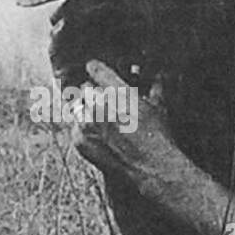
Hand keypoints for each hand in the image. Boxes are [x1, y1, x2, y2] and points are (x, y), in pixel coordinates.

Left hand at [71, 59, 182, 188]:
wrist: (151, 166)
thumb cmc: (157, 137)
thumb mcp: (159, 106)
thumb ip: (155, 84)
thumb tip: (157, 72)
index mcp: (117, 92)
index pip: (95, 69)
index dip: (95, 68)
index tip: (93, 68)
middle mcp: (99, 105)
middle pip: (85, 88)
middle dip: (93, 93)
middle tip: (104, 102)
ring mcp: (88, 124)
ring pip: (78, 107)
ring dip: (87, 111)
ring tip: (101, 120)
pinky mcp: (80, 140)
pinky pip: (75, 127)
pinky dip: (83, 128)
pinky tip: (97, 133)